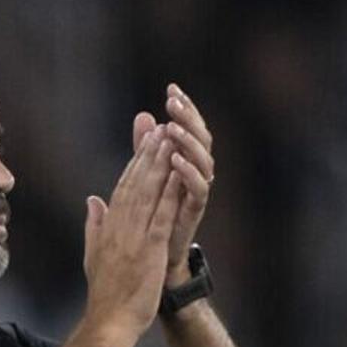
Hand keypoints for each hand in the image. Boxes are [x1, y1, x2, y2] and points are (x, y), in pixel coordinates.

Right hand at [81, 122, 194, 335]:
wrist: (108, 323)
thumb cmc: (105, 295)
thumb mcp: (94, 255)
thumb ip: (94, 225)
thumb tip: (92, 200)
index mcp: (108, 229)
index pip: (122, 189)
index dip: (135, 163)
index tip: (145, 142)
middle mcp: (119, 228)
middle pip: (135, 184)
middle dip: (148, 154)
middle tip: (159, 128)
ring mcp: (134, 238)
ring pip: (148, 194)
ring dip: (160, 165)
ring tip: (170, 141)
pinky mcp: (149, 250)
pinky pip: (162, 216)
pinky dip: (170, 194)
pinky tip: (178, 176)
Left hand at [144, 86, 213, 281]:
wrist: (155, 258)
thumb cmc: (152, 214)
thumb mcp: (146, 175)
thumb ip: (146, 147)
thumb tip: (143, 116)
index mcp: (185, 161)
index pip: (188, 128)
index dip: (183, 108)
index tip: (171, 88)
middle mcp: (196, 173)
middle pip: (200, 138)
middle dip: (188, 118)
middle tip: (174, 101)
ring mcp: (197, 191)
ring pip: (203, 160)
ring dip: (188, 142)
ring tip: (172, 128)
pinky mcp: (195, 210)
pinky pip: (198, 188)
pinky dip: (188, 174)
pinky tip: (176, 161)